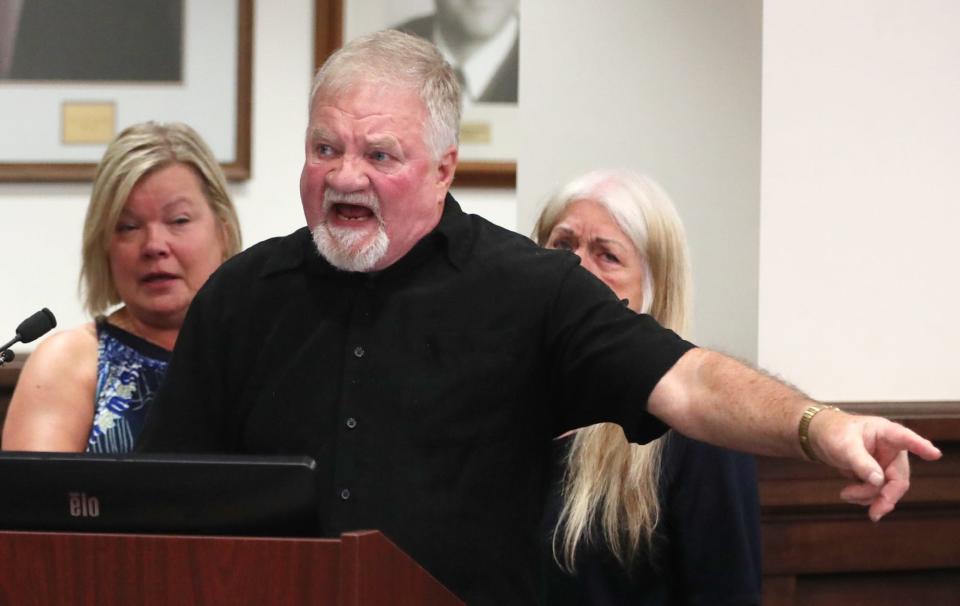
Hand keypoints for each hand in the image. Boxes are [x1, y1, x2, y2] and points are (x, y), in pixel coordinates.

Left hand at [811, 411, 941, 520]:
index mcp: (886, 433)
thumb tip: (878, 481)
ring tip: (845, 494)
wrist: (820, 438)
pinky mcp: (879, 474)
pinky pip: (879, 492)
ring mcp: (886, 463)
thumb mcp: (844, 446)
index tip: (934, 454)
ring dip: (870, 497)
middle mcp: (892, 449)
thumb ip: (861, 462)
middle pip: (899, 478)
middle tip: (875, 514)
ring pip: (888, 489)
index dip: (921, 447)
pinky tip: (850, 495)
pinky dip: (866, 497)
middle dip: (885, 496)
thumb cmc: (833, 432)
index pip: (906, 439)